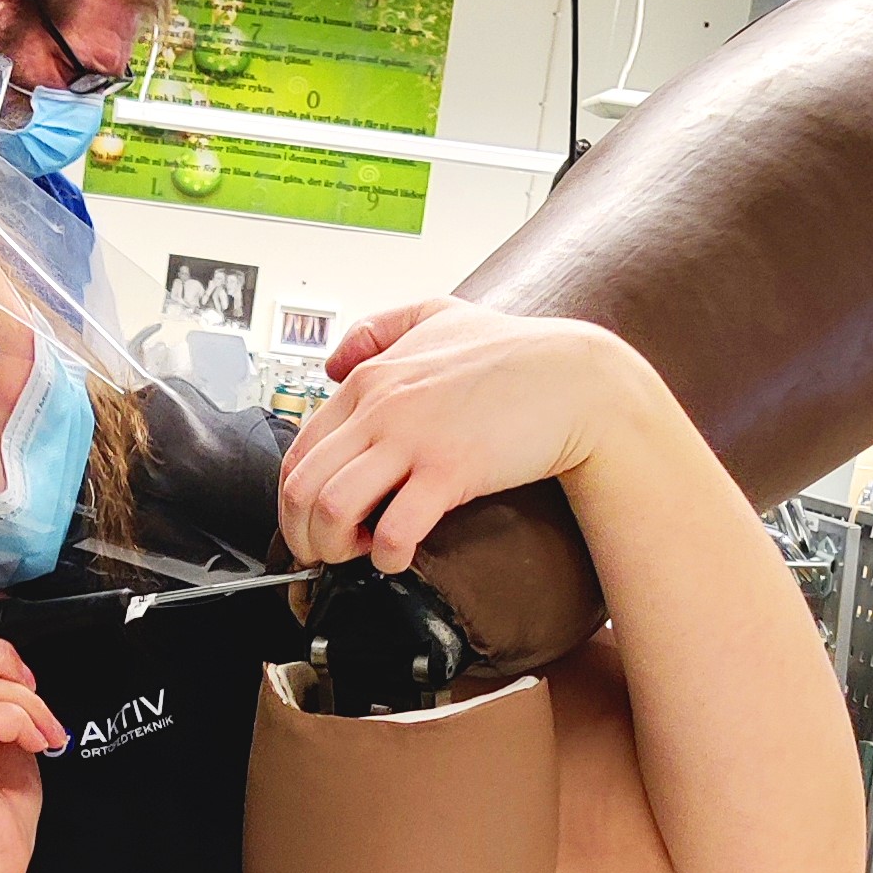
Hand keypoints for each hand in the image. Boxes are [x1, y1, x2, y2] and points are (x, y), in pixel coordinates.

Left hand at [278, 300, 658, 572]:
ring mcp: (413, 438)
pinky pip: (394, 529)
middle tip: (328, 552)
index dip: (295, 500)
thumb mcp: (438, 313)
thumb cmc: (516, 354)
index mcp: (370, 378)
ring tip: (361, 554)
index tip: (318, 521)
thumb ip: (381, 327)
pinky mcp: (450, 470)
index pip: (298, 450)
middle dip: (303, 533)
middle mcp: (381, 406)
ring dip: (335, 547)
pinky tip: (398, 559)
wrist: (577, 381)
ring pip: (333, 508)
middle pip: (302, 485)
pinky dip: (386, 557)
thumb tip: (333, 362)